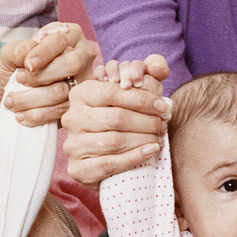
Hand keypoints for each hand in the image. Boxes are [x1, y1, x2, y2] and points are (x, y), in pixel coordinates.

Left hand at [0, 22, 98, 126]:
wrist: (11, 104)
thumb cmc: (13, 73)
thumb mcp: (9, 57)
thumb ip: (18, 49)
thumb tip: (32, 50)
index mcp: (69, 36)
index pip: (61, 40)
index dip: (44, 52)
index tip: (27, 65)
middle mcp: (83, 57)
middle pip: (72, 64)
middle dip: (41, 76)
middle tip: (19, 80)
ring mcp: (84, 83)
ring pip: (63, 91)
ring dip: (31, 98)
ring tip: (12, 101)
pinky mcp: (78, 106)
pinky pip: (61, 111)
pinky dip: (36, 114)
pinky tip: (21, 114)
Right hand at [62, 55, 171, 186]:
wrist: (109, 161)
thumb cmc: (123, 123)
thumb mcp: (132, 97)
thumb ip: (148, 77)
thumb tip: (158, 67)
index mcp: (80, 95)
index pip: (113, 92)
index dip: (142, 99)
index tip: (163, 106)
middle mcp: (72, 118)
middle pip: (116, 117)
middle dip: (147, 121)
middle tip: (163, 125)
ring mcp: (72, 145)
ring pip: (114, 141)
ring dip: (143, 139)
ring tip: (159, 138)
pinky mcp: (78, 169)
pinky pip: (110, 163)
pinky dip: (135, 157)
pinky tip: (151, 151)